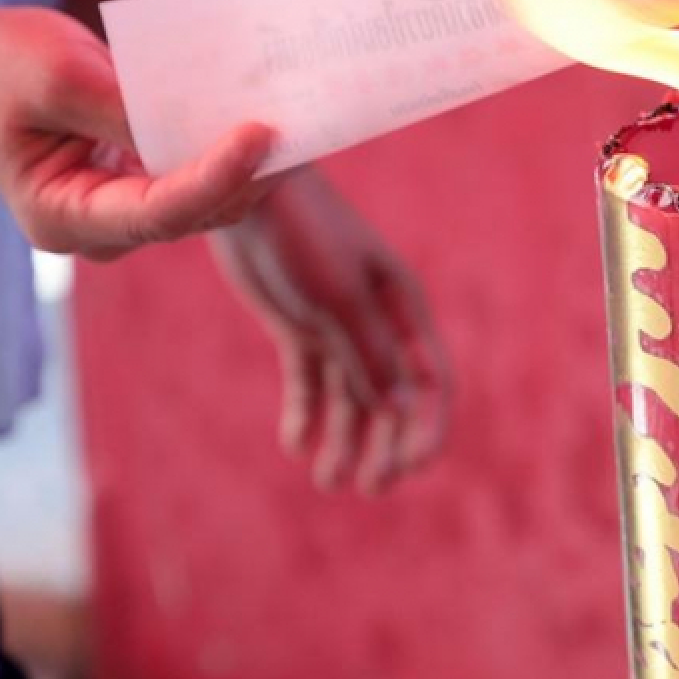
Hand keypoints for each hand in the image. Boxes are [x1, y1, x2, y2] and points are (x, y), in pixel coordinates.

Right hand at [0, 7, 274, 259]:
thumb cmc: (0, 64)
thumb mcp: (59, 73)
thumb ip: (123, 109)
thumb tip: (200, 128)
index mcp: (62, 216)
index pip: (158, 211)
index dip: (216, 177)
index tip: (260, 134)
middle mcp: (98, 229)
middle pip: (194, 214)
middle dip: (248, 173)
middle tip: (302, 122)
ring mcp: (123, 212)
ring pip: (208, 203)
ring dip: (252, 166)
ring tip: (300, 118)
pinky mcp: (142, 185)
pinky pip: (200, 177)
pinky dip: (232, 151)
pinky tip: (269, 116)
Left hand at [210, 168, 452, 492]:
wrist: (249, 189)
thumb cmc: (303, 234)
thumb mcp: (337, 299)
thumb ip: (369, 354)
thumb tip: (398, 411)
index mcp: (403, 309)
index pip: (428, 380)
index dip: (426, 426)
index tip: (411, 468)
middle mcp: (378, 322)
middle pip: (391, 398)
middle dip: (384, 445)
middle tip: (367, 489)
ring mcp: (338, 326)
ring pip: (350, 396)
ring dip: (344, 440)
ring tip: (326, 481)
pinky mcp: (299, 326)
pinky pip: (309, 381)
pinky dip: (305, 413)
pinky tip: (294, 445)